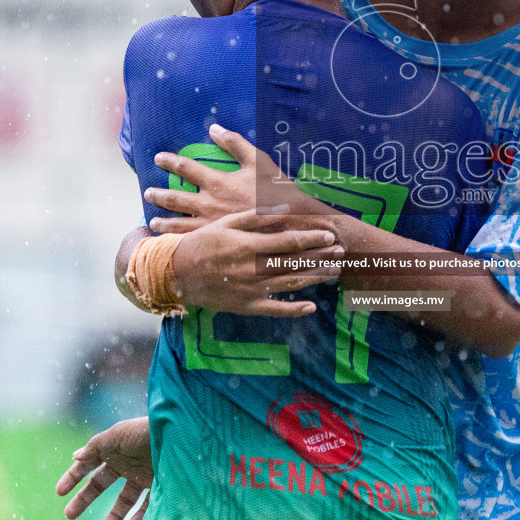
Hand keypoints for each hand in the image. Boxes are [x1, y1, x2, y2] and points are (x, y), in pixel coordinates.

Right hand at [56, 417, 154, 519]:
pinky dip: (140, 516)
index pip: (88, 464)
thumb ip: (95, 448)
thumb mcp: (116, 436)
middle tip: (68, 515)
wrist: (179, 434)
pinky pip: (148, 504)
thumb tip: (75, 457)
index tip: (59, 492)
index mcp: (113, 449)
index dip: (73, 476)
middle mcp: (127, 463)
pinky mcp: (160, 484)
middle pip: (101, 484)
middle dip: (84, 499)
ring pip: (124, 500)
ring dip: (113, 517)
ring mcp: (143, 475)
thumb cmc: (145, 431)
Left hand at [145, 124, 315, 231]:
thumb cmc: (276, 192)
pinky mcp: (216, 243)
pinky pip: (189, 242)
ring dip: (162, 222)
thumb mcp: (258, 161)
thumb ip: (235, 143)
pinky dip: (175, 242)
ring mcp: (210, 226)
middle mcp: (208, 204)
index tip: (158, 158)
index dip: (170, 161)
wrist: (292, 225)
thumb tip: (214, 127)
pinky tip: (170, 243)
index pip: (186, 167)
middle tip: (147, 192)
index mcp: (218, 182)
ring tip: (152, 222)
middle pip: (174, 197)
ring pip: (177, 224)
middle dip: (158, 194)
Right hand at [172, 210, 343, 316]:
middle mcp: (253, 268)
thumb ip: (255, 216)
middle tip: (342, 251)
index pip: (289, 242)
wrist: (178, 272)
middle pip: (295, 263)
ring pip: (290, 285)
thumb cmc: (204, 242)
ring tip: (335, 271)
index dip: (312, 239)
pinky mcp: (247, 306)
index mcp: (249, 245)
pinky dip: (294, 310)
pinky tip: (310, 306)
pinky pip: (274, 310)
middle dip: (321, 257)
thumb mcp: (227, 222)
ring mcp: (251, 290)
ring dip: (315, 278)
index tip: (329, 235)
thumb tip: (281, 208)